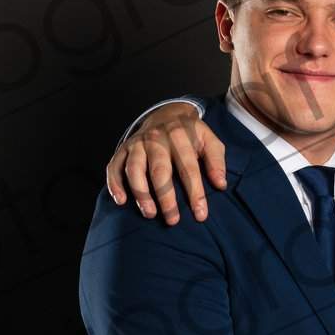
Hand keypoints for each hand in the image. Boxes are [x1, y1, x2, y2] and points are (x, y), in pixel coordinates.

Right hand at [106, 103, 226, 224]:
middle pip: (159, 171)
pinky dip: (114, 184)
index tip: (200, 215)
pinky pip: (114, 167)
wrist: (166, 113)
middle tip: (172, 220)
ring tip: (150, 214)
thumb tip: (220, 184)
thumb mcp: (209, 140)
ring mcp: (137, 144)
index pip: (189, 168)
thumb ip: (216, 160)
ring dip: (141, 193)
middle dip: (166, 198)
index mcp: (180, 137)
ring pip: (134, 169)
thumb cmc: (190, 135)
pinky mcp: (123, 149)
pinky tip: (121, 201)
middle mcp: (156, 139)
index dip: (195, 193)